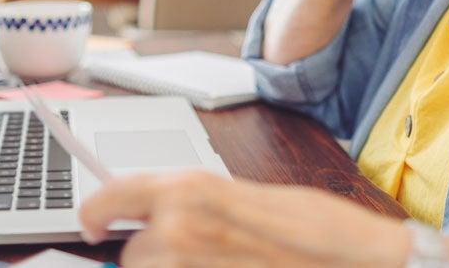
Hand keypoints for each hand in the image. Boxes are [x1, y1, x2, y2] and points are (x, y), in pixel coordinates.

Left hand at [78, 172, 410, 267]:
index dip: (94, 211)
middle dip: (154, 257)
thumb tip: (161, 218)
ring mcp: (188, 266)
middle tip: (198, 255)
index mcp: (190, 188)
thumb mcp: (247, 198)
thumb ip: (197, 205)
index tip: (91, 223)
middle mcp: (180, 226)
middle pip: (132, 254)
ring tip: (220, 264)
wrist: (356, 261)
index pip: (113, 196)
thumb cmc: (317, 231)